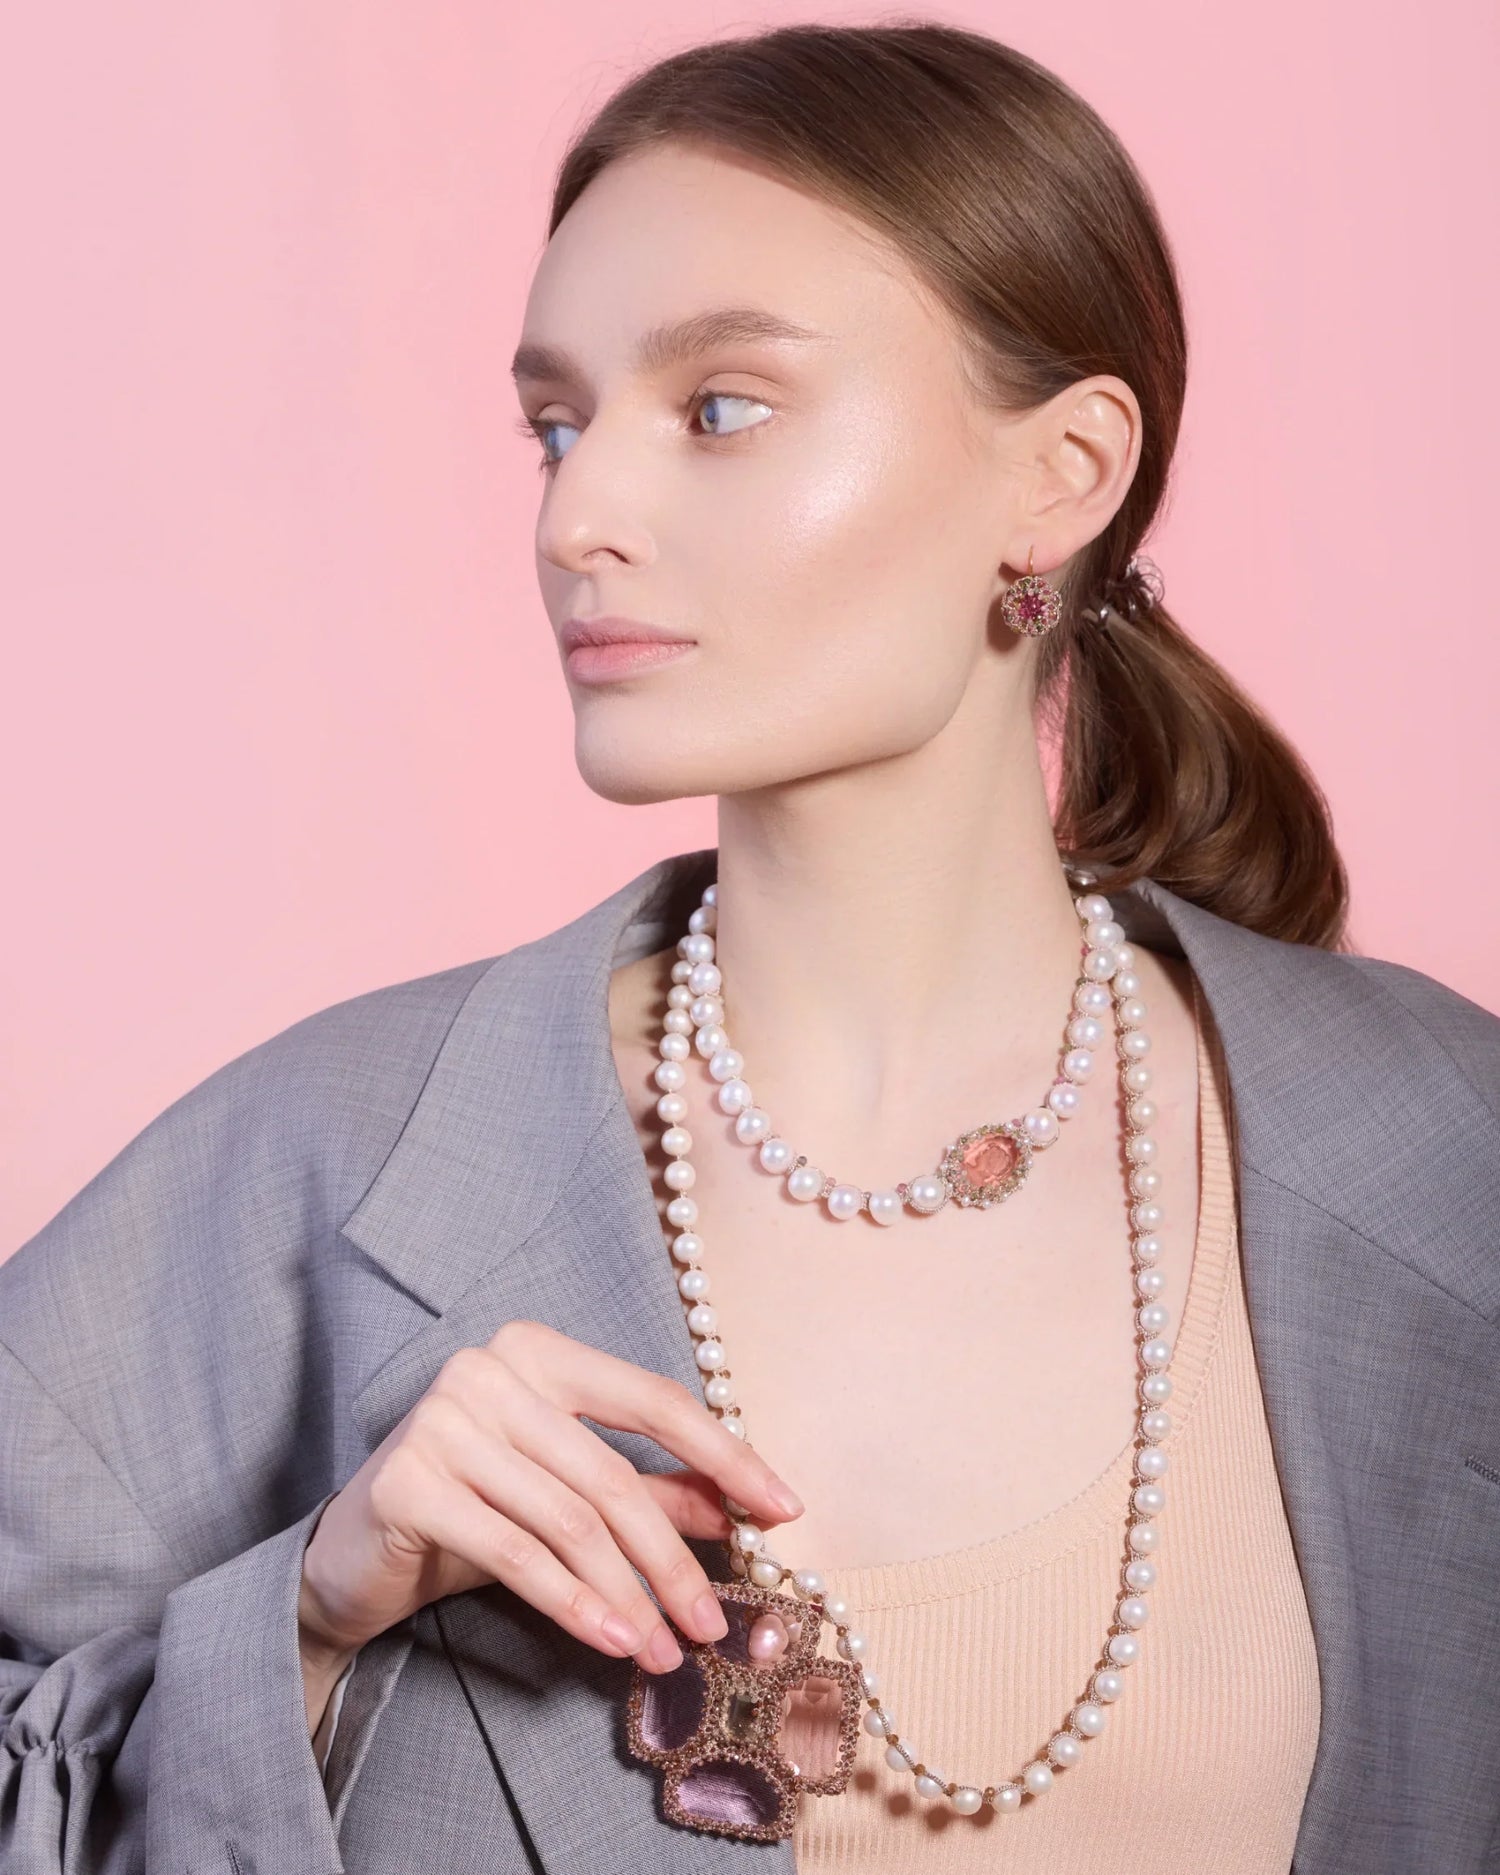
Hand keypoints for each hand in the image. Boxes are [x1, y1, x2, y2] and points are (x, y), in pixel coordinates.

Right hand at [297, 1319, 803, 1677]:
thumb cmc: (470, 1513)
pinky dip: (574, 1603)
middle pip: (612, 1475)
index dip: (725, 1455)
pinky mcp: (408, 1481)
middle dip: (674, 1559)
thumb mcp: (566, 1497)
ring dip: (630, 1595)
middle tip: (713, 1623)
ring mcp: (444, 1419)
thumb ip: (651, 1492)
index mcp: (538, 1351)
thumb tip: (743, 1511)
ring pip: (570, 1521)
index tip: (785, 1509)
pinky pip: (516, 1552)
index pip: (652, 1400)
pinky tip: (612, 1642)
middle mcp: (489, 1369)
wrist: (348, 1558)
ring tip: (667, 1651)